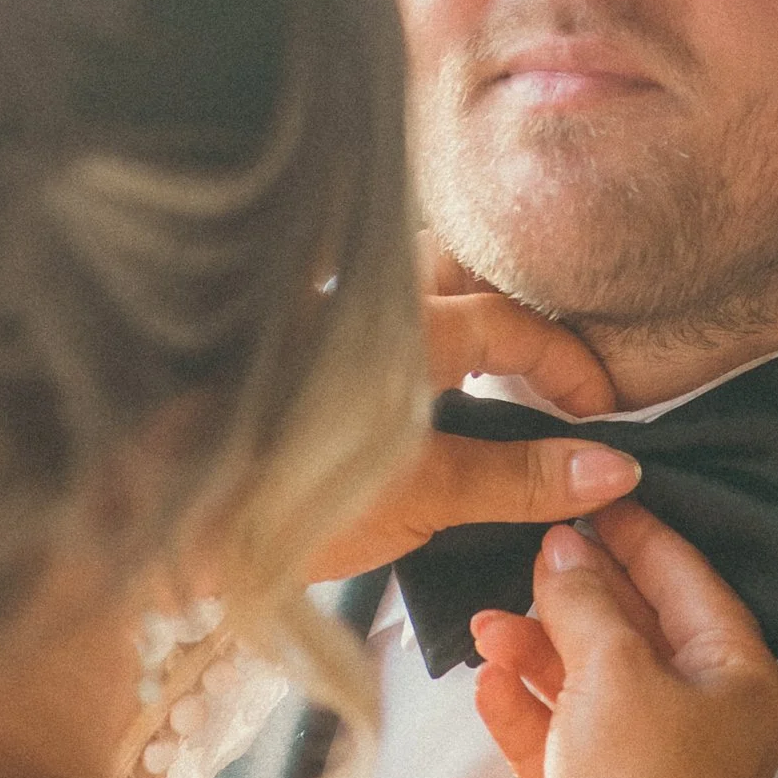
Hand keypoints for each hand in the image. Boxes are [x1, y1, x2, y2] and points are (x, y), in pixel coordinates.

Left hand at [298, 274, 637, 584]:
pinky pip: (358, 297)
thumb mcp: (420, 503)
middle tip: (546, 359)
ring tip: (486, 357)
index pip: (510, 320)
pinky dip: (403, 317)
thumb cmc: (279, 511)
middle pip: (454, 260)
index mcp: (403, 331)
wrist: (167, 517)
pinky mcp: (281, 336)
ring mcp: (314, 310)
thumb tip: (611, 469)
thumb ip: (516, 479)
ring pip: (405, 272)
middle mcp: (359, 299)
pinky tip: (411, 367)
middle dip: (510, 297)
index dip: (568, 363)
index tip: (600, 410)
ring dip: (454, 298)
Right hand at [472, 507, 777, 777]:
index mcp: (739, 683)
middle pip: (637, 633)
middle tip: (533, 556)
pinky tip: (488, 681)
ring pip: (590, 683)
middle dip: (576, 597)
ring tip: (488, 623)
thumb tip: (565, 551)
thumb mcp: (616, 667)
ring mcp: (650, 761)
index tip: (597, 502)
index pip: (692, 586)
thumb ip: (586, 600)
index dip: (640, 539)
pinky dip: (525, 707)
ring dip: (537, 650)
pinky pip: (561, 736)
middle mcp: (703, 720)